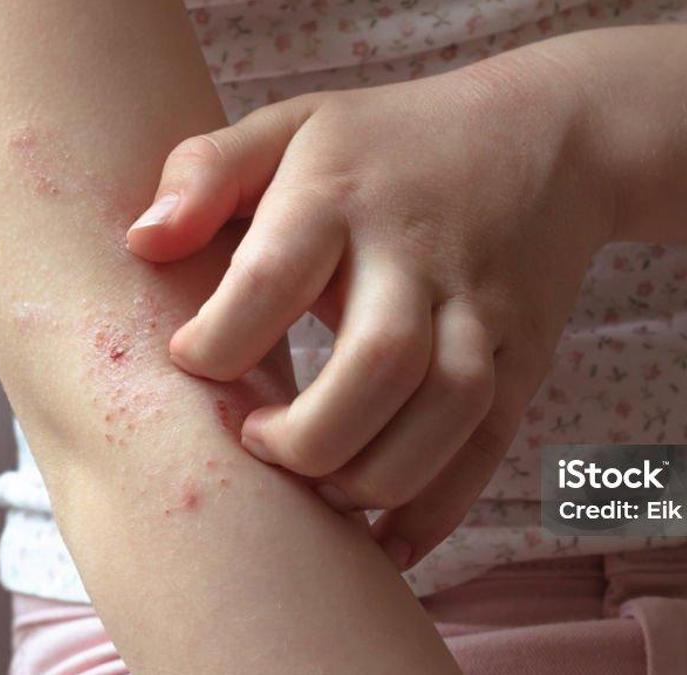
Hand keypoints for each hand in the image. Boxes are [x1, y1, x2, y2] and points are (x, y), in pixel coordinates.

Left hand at [125, 47, 615, 568]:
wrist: (544, 138)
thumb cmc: (389, 143)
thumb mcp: (293, 124)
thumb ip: (206, 170)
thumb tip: (141, 244)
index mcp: (340, 192)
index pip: (272, 279)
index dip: (217, 342)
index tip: (193, 364)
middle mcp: (418, 254)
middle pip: (378, 363)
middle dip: (307, 435)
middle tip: (257, 444)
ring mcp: (483, 309)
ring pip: (448, 413)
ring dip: (375, 478)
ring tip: (320, 490)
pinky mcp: (524, 356)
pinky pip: (489, 445)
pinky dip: (438, 509)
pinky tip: (386, 540)